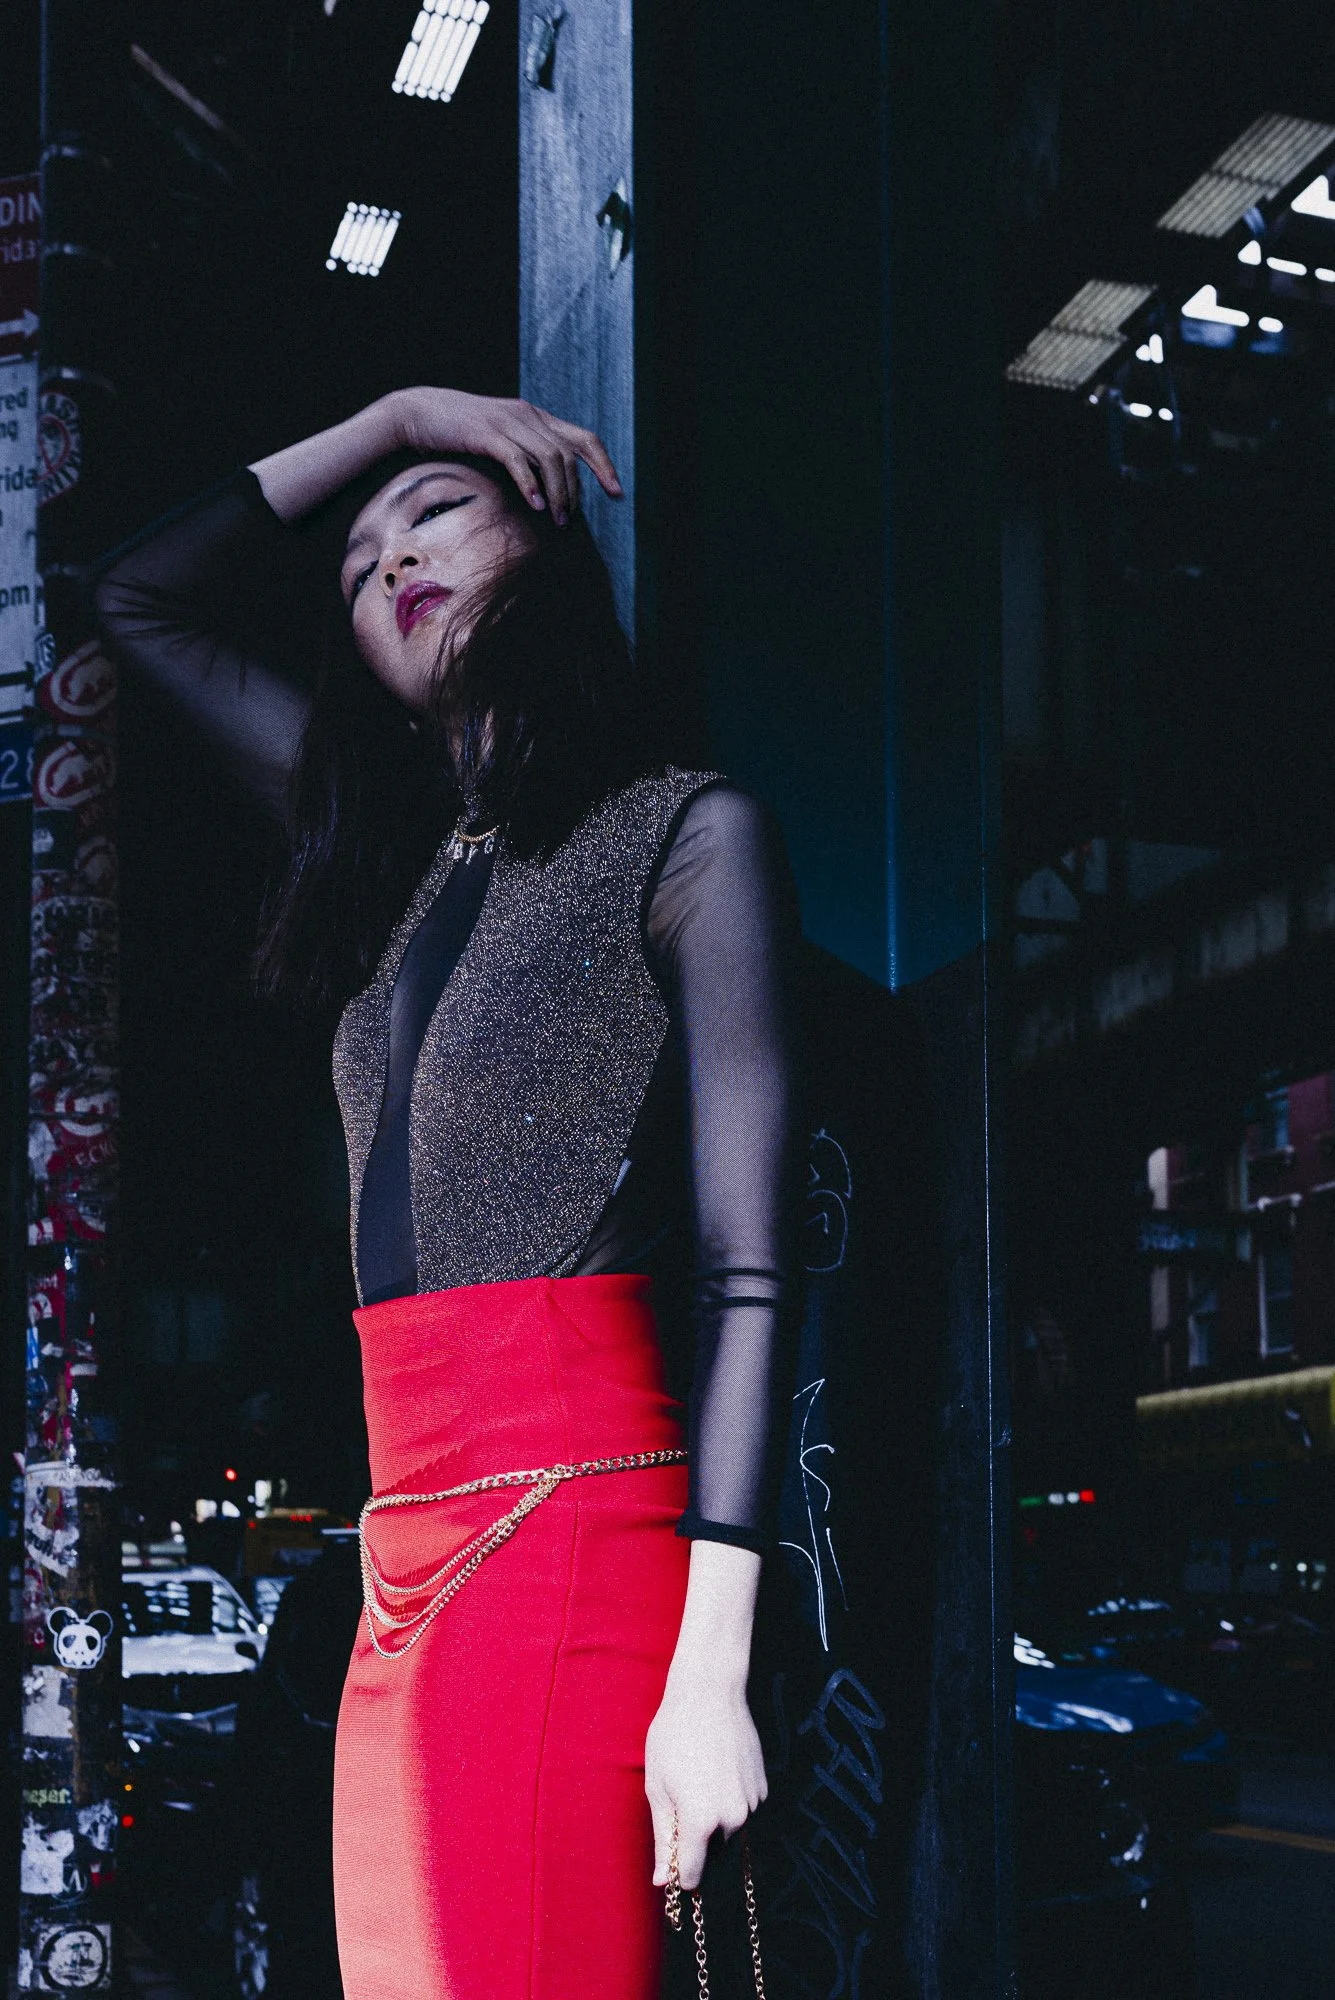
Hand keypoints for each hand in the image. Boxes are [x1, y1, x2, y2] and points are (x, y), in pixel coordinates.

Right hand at [392, 387, 622, 525]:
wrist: (418, 413)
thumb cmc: (458, 434)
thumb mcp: (500, 441)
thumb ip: (525, 456)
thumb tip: (546, 489)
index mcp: (535, 417)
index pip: (583, 438)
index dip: (604, 466)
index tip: (617, 494)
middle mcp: (528, 415)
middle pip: (570, 453)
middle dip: (577, 490)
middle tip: (569, 521)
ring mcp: (508, 421)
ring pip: (551, 458)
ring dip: (558, 493)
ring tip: (555, 520)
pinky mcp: (487, 432)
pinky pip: (518, 460)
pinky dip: (530, 484)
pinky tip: (534, 505)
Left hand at [646, 1668, 767, 1890]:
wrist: (710, 1692)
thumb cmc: (674, 1736)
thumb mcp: (658, 1787)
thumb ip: (663, 1839)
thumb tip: (663, 1882)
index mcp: (702, 1821)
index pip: (692, 1876)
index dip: (677, 1873)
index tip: (668, 1858)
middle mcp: (733, 1819)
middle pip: (711, 1855)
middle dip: (695, 1844)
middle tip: (678, 1802)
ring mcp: (752, 1803)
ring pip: (728, 1832)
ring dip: (713, 1823)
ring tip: (696, 1779)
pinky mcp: (763, 1788)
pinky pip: (742, 1811)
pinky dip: (728, 1803)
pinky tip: (714, 1772)